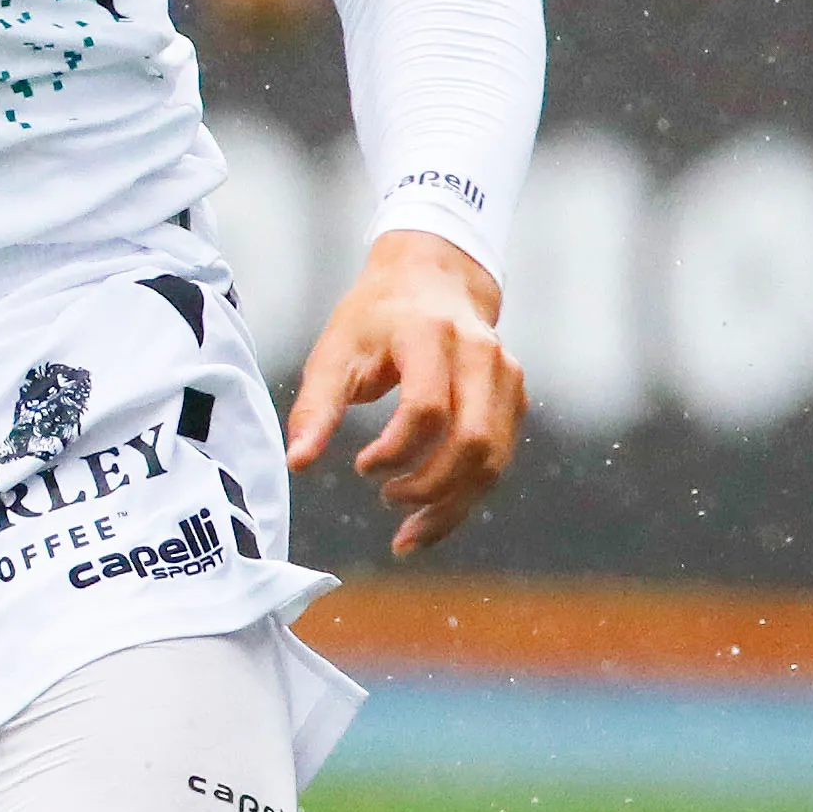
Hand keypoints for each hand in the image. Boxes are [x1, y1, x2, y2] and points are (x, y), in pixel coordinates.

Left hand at [289, 227, 525, 555]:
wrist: (432, 280)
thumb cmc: (375, 319)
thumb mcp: (334, 352)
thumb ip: (316, 407)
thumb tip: (297, 463)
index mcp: (432, 337)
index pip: (428, 409)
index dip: (395, 450)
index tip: (361, 467)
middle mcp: (482, 356)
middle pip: (473, 441)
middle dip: (430, 487)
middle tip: (385, 500)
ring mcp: (507, 377)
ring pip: (494, 460)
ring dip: (453, 505)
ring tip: (406, 531)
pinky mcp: (515, 399)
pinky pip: (499, 459)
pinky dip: (466, 496)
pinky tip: (431, 517)